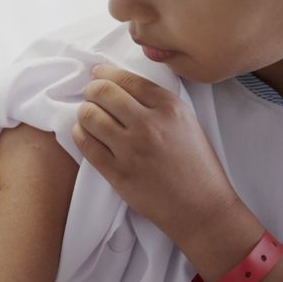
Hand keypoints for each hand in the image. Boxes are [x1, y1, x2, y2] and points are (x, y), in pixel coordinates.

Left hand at [71, 64, 239, 244]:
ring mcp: (131, 150)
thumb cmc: (197, 164)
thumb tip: (121, 84)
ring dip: (85, 112)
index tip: (98, 74)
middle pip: (102, 93)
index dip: (105, 73)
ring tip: (90, 116)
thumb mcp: (186, 121)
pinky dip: (81, 134)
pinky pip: (86, 144)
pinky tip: (87, 134)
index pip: (126, 79)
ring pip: (89, 116)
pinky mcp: (118, 173)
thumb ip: (157, 102)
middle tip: (92, 96)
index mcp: (169, 107)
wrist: (202, 208)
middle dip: (92, 90)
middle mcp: (149, 125)